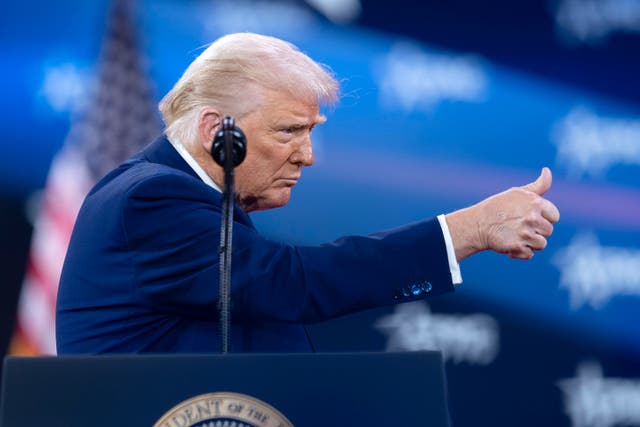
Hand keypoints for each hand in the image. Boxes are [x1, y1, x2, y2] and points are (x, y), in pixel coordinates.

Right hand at [445, 167, 560, 260]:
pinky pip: (529, 254)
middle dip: (536, 230)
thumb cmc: (498, 206)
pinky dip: (521, 252)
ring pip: (541, 244)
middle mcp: (532, 218)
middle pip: (548, 231)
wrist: (477, 223)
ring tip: (516, 236)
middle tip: (520, 226)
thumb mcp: (517, 192)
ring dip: (530, 242)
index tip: (530, 217)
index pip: (554, 216)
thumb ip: (539, 185)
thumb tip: (547, 170)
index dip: (544, 218)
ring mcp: (525, 234)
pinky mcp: (517, 247)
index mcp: (535, 203)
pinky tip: (511, 244)